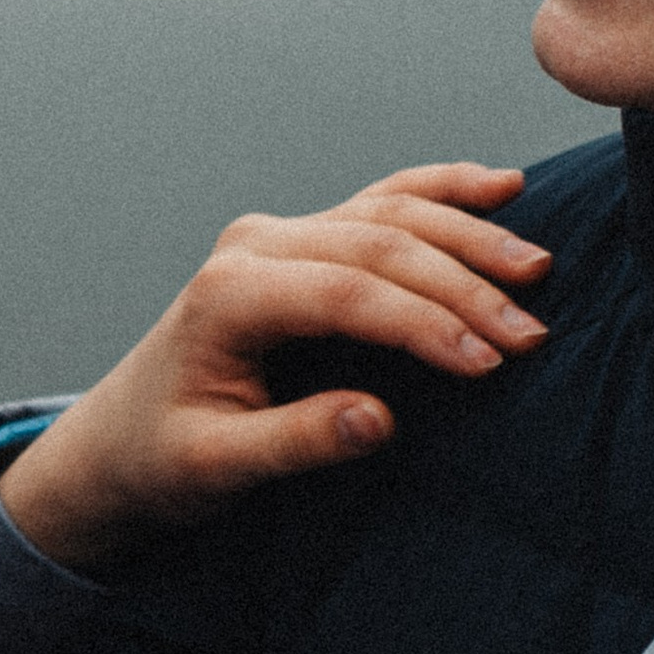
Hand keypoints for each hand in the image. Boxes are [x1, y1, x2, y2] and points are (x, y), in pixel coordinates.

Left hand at [0, 163, 553, 568]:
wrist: (116, 440)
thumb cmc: (160, 459)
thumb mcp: (214, 467)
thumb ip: (295, 441)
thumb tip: (380, 420)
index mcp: (229, 293)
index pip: (348, 293)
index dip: (424, 323)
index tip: (489, 364)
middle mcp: (256, 246)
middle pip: (379, 246)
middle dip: (464, 288)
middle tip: (532, 333)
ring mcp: (281, 234)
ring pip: (390, 213)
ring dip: (469, 237)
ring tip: (537, 269)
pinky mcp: (304, 240)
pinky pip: (383, 202)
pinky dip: (445, 191)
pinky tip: (502, 186)